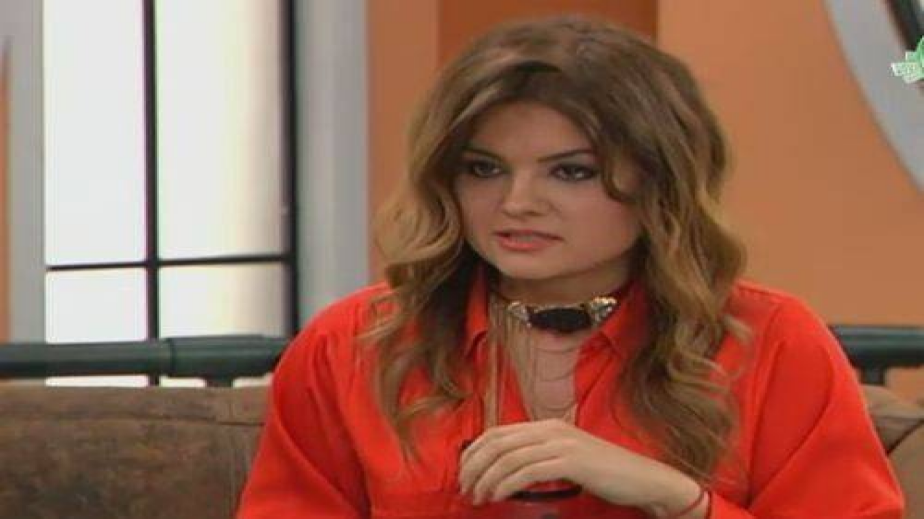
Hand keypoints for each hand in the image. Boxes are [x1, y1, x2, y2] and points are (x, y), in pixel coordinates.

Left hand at [457, 419, 704, 516]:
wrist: (642, 478)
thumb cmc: (602, 472)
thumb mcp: (565, 456)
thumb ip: (537, 455)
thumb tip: (503, 469)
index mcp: (546, 425)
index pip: (497, 432)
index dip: (474, 453)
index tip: (464, 474)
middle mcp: (550, 429)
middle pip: (497, 443)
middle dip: (474, 467)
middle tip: (465, 489)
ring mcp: (561, 443)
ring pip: (509, 457)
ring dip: (487, 479)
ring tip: (478, 497)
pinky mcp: (571, 462)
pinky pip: (527, 471)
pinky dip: (507, 484)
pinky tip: (498, 496)